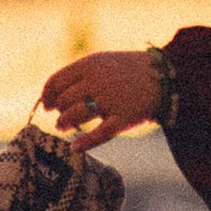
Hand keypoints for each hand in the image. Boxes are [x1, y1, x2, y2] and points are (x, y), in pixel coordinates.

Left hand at [40, 50, 160, 149]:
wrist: (163, 76)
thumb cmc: (128, 70)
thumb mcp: (103, 62)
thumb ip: (80, 74)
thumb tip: (53, 94)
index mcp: (90, 65)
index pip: (56, 81)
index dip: (47, 95)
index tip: (46, 105)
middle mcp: (98, 81)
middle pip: (64, 100)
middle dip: (58, 110)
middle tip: (60, 117)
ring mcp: (111, 100)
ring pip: (76, 114)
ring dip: (64, 123)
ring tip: (63, 126)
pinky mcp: (124, 118)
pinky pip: (99, 134)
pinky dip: (84, 143)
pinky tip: (75, 148)